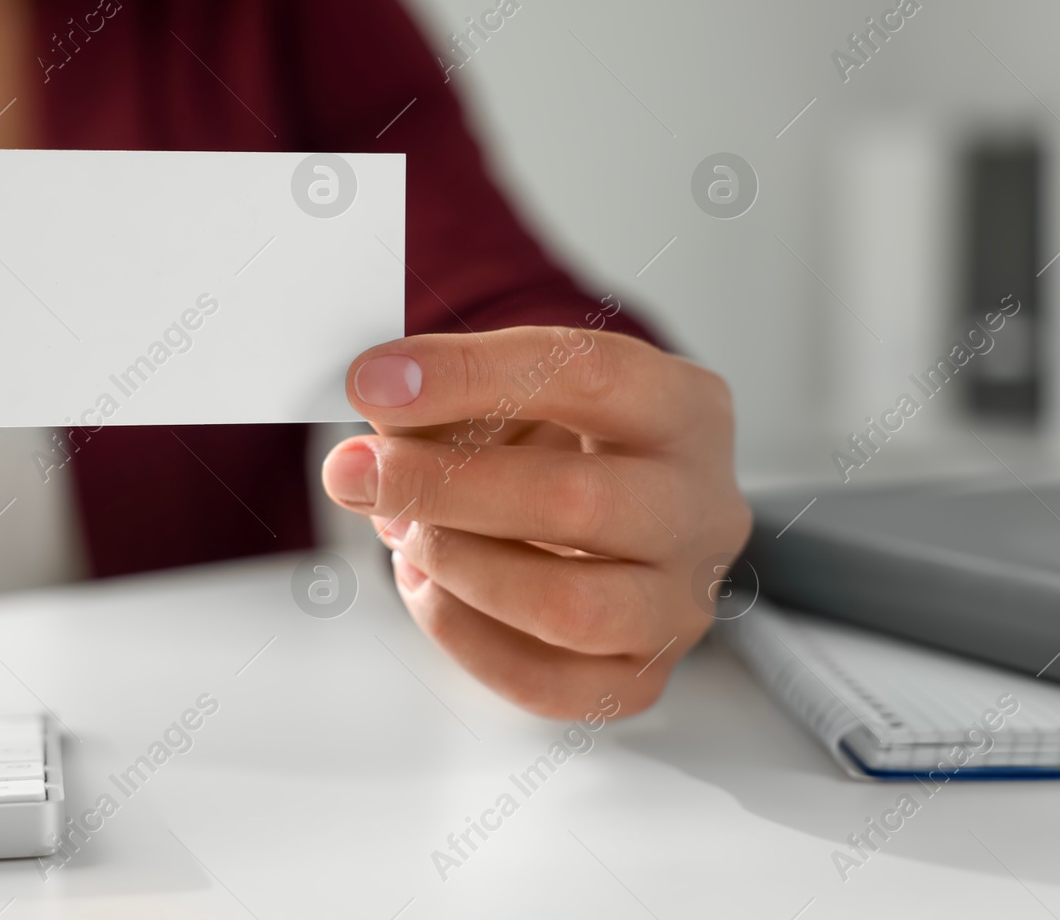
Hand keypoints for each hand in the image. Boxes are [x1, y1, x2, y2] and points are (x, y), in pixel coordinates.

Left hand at [320, 323, 750, 718]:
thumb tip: (380, 418)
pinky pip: (545, 683)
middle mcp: (703, 508)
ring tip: (401, 531)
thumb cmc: (575, 441)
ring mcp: (681, 603)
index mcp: (686, 408)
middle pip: (578, 502)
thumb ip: (458, 396)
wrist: (632, 508)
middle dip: (442, 487)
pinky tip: (427, 586)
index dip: (470, 377)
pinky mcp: (640, 676)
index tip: (376, 382)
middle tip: (356, 471)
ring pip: (567, 606)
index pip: (589, 377)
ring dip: (457, 567)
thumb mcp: (526, 388)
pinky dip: (462, 636)